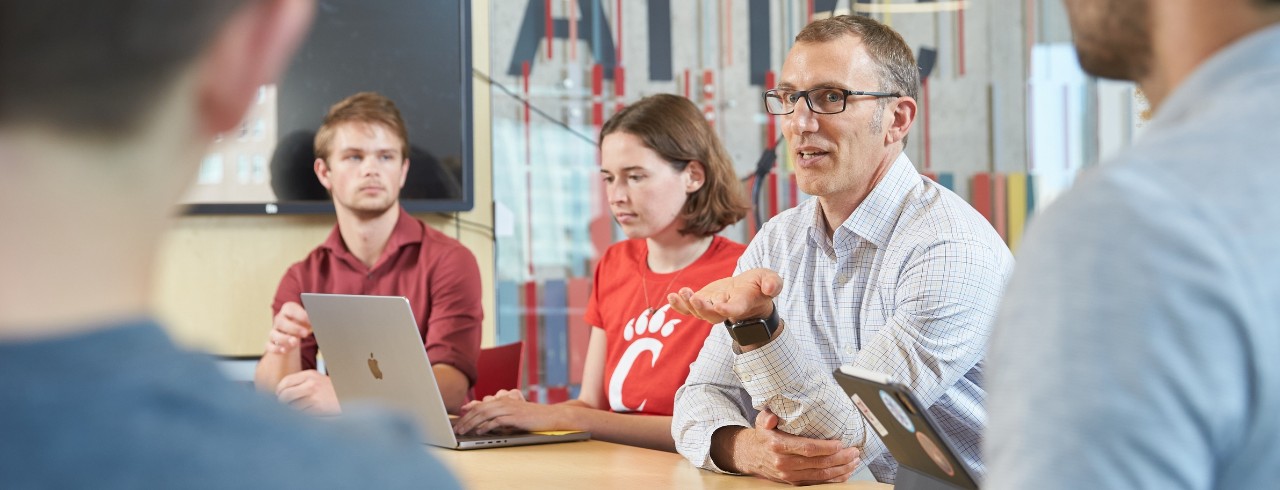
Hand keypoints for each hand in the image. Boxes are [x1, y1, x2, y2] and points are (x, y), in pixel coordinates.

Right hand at [265, 301, 311, 354]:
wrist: (293, 335)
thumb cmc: (303, 325)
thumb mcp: (309, 321)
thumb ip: (313, 320)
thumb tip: (321, 321)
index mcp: (288, 310)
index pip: (290, 308)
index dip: (301, 315)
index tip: (311, 321)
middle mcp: (279, 320)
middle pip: (280, 321)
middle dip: (293, 328)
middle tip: (306, 333)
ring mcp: (274, 331)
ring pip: (273, 334)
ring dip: (284, 339)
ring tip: (295, 343)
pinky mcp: (271, 343)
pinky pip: (269, 346)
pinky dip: (276, 349)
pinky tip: (284, 350)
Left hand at [275, 369, 340, 414]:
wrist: (350, 396)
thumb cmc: (331, 390)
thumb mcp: (317, 380)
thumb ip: (301, 383)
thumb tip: (280, 393)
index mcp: (310, 375)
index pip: (285, 382)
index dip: (279, 391)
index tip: (278, 396)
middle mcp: (311, 384)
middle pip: (285, 395)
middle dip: (282, 403)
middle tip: (284, 407)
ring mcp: (314, 396)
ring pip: (292, 407)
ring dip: (292, 411)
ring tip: (298, 411)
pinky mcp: (317, 408)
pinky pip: (302, 414)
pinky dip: (301, 416)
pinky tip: (307, 414)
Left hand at [453, 391, 562, 434]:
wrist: (551, 416)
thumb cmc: (532, 416)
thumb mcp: (514, 414)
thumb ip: (500, 416)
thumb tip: (484, 424)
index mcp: (503, 400)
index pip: (482, 404)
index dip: (469, 410)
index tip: (459, 416)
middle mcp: (504, 401)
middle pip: (480, 409)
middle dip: (466, 419)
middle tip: (457, 428)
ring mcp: (509, 408)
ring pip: (485, 414)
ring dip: (472, 423)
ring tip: (463, 431)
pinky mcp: (515, 417)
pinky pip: (496, 421)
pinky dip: (486, 426)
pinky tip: (479, 431)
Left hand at [667, 268, 782, 323]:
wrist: (749, 291)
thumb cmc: (760, 286)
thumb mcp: (771, 280)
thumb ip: (773, 283)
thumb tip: (772, 287)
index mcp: (742, 304)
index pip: (735, 310)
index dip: (728, 310)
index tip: (720, 307)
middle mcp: (725, 310)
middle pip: (712, 315)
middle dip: (703, 309)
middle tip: (695, 299)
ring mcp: (712, 308)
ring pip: (698, 313)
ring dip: (688, 304)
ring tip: (682, 293)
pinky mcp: (702, 302)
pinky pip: (688, 308)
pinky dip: (679, 305)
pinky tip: (671, 297)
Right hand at [730, 410, 860, 485]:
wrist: (751, 455)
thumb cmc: (763, 436)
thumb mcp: (761, 421)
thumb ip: (767, 416)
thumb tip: (772, 417)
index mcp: (778, 446)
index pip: (807, 448)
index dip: (826, 448)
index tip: (841, 443)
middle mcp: (784, 463)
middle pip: (818, 463)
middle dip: (840, 458)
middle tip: (854, 452)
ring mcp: (789, 475)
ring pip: (820, 475)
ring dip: (841, 469)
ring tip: (854, 461)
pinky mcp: (794, 482)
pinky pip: (817, 483)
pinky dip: (833, 479)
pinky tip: (844, 473)